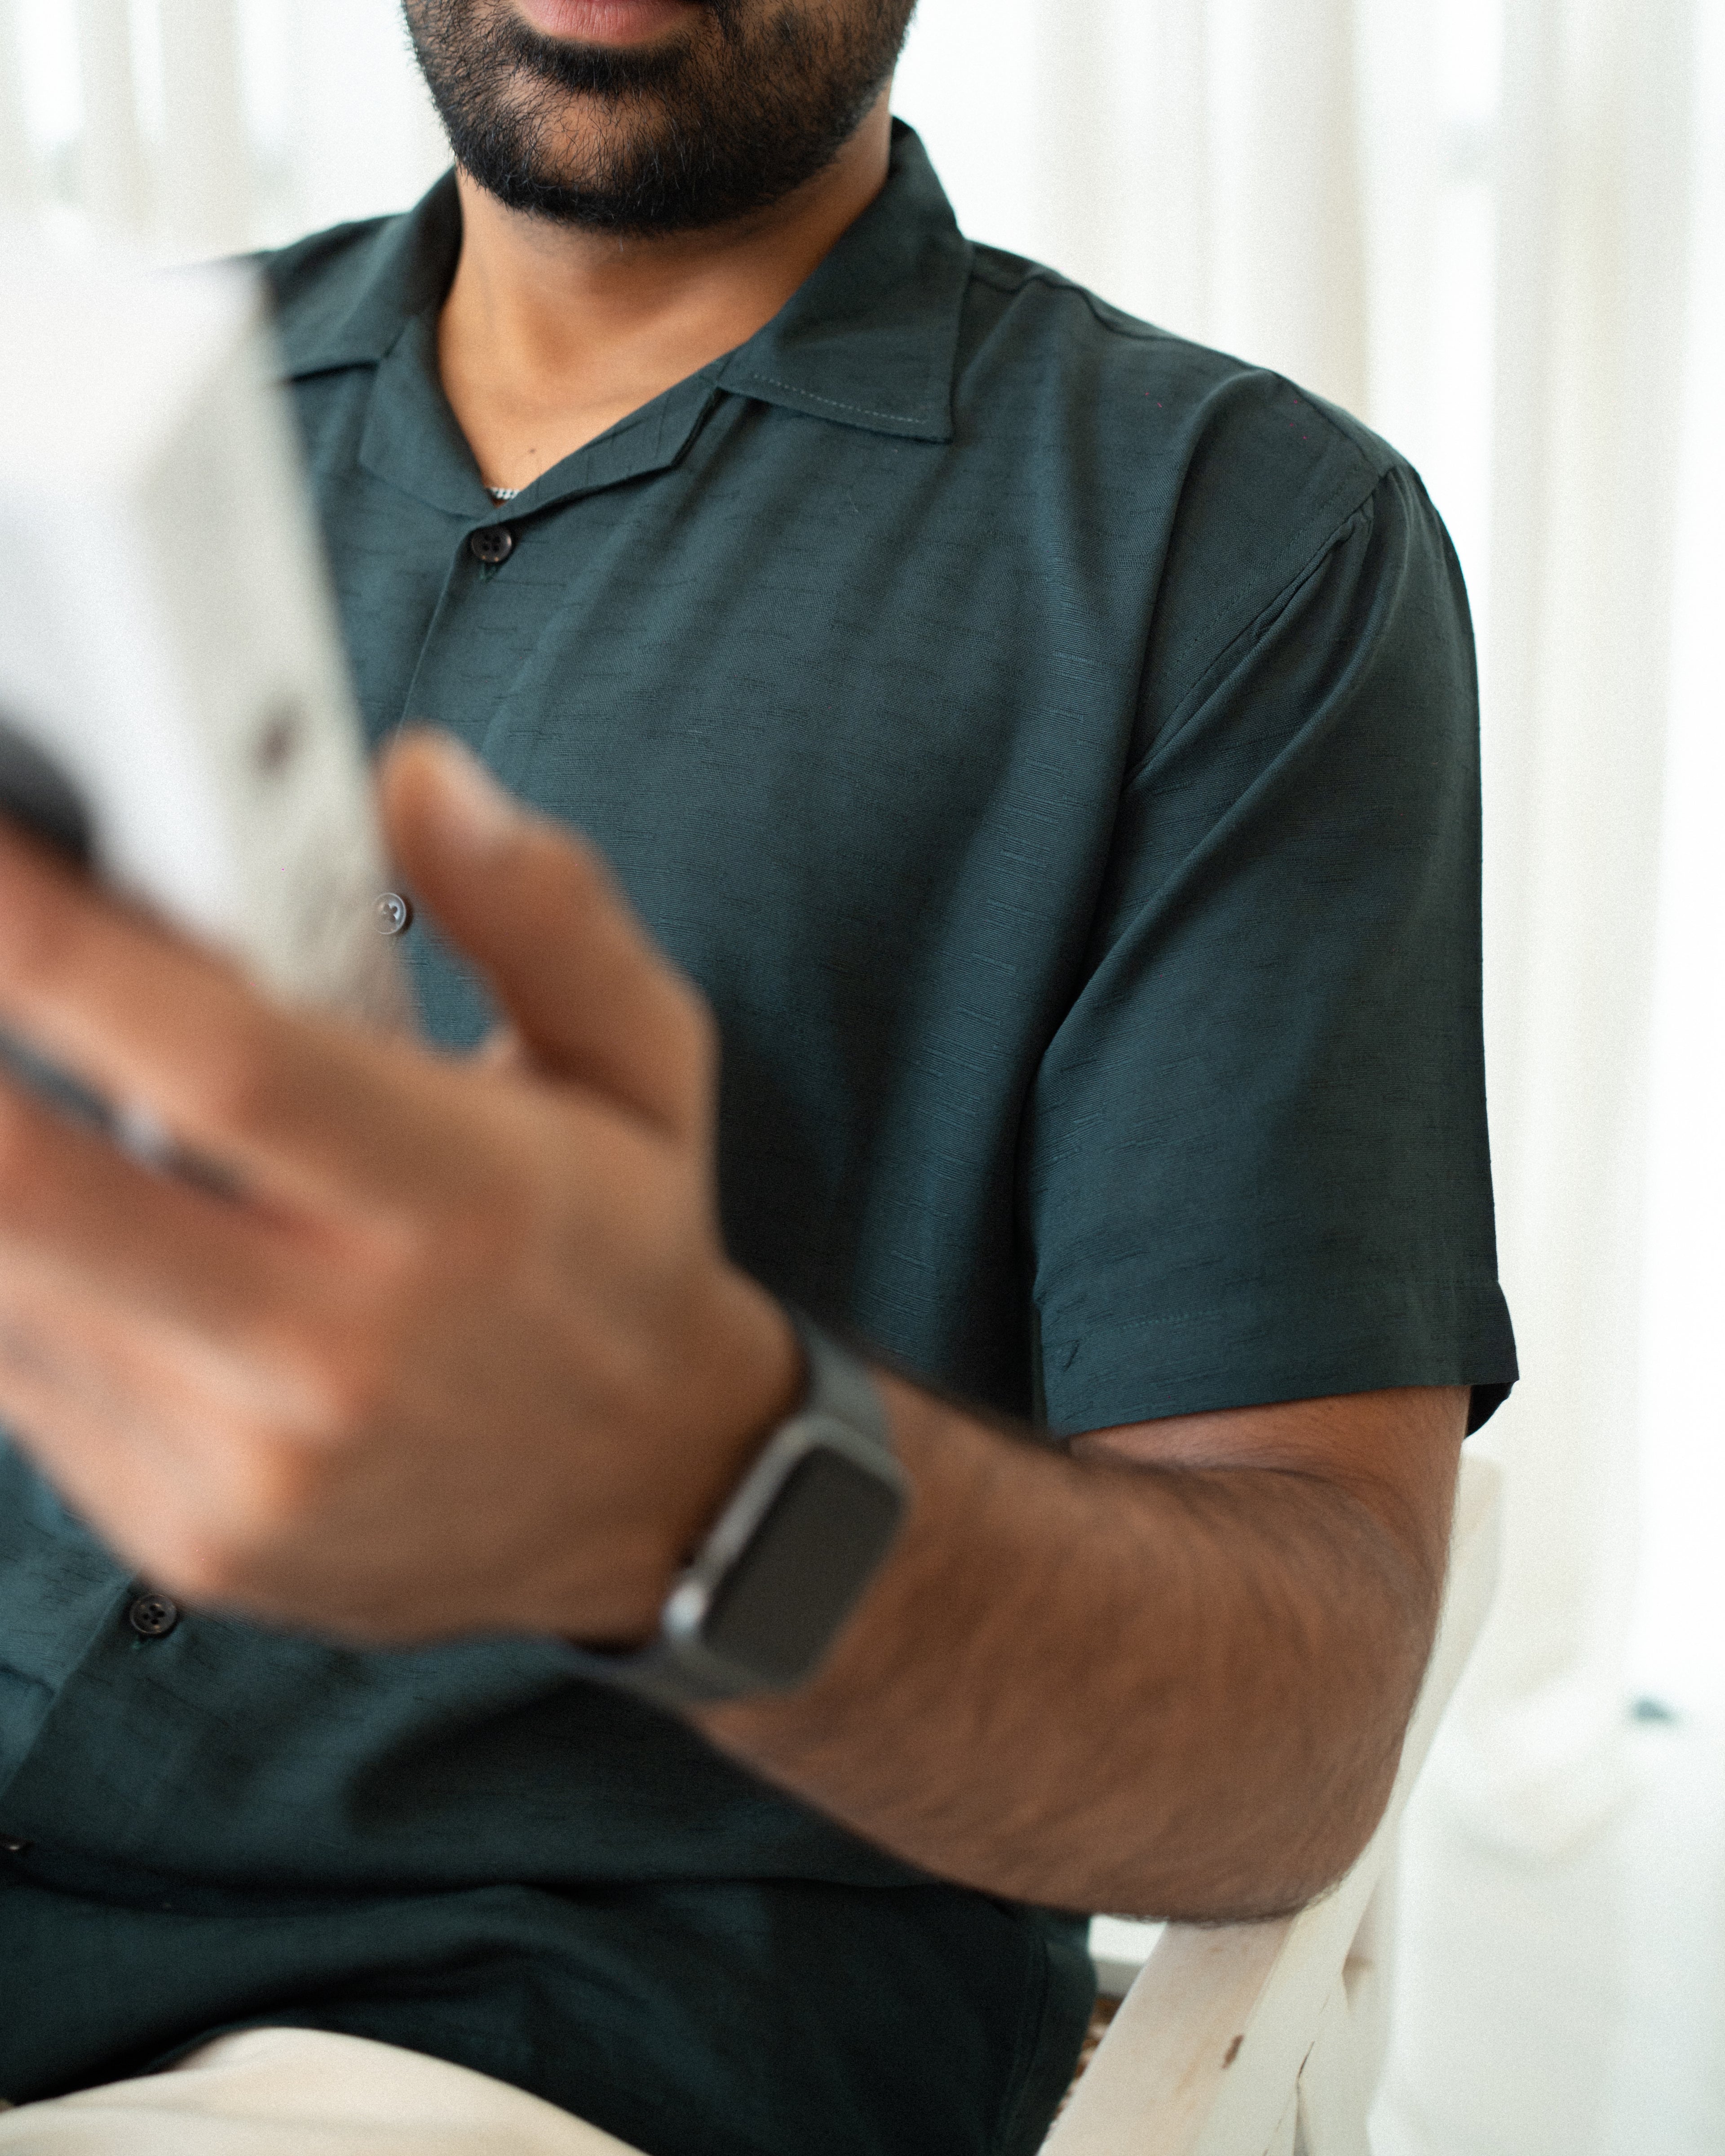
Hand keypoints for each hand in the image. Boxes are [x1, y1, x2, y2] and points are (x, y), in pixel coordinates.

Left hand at [0, 731, 800, 1643]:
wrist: (652, 1496)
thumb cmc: (626, 1253)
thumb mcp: (642, 1058)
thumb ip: (540, 907)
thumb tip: (415, 781)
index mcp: (465, 1207)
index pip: (222, 1060)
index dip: (58, 943)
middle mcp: (341, 1350)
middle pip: (34, 1187)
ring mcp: (246, 1465)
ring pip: (0, 1278)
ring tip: (47, 1072)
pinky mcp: (186, 1535)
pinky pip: (16, 1372)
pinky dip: (13, 1262)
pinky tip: (78, 1204)